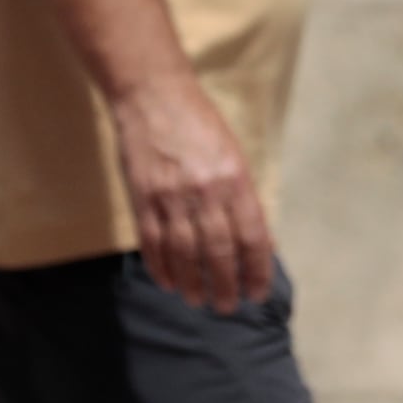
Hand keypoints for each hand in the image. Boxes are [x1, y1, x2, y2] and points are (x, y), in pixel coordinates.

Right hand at [116, 76, 272, 311]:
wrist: (153, 96)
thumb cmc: (200, 125)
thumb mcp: (235, 156)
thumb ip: (245, 200)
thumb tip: (261, 243)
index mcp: (234, 181)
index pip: (251, 237)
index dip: (256, 270)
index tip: (257, 292)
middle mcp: (204, 192)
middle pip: (218, 253)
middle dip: (225, 286)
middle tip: (227, 306)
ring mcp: (170, 197)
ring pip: (184, 254)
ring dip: (192, 283)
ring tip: (197, 300)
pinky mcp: (142, 198)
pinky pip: (152, 242)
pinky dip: (160, 266)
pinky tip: (168, 282)